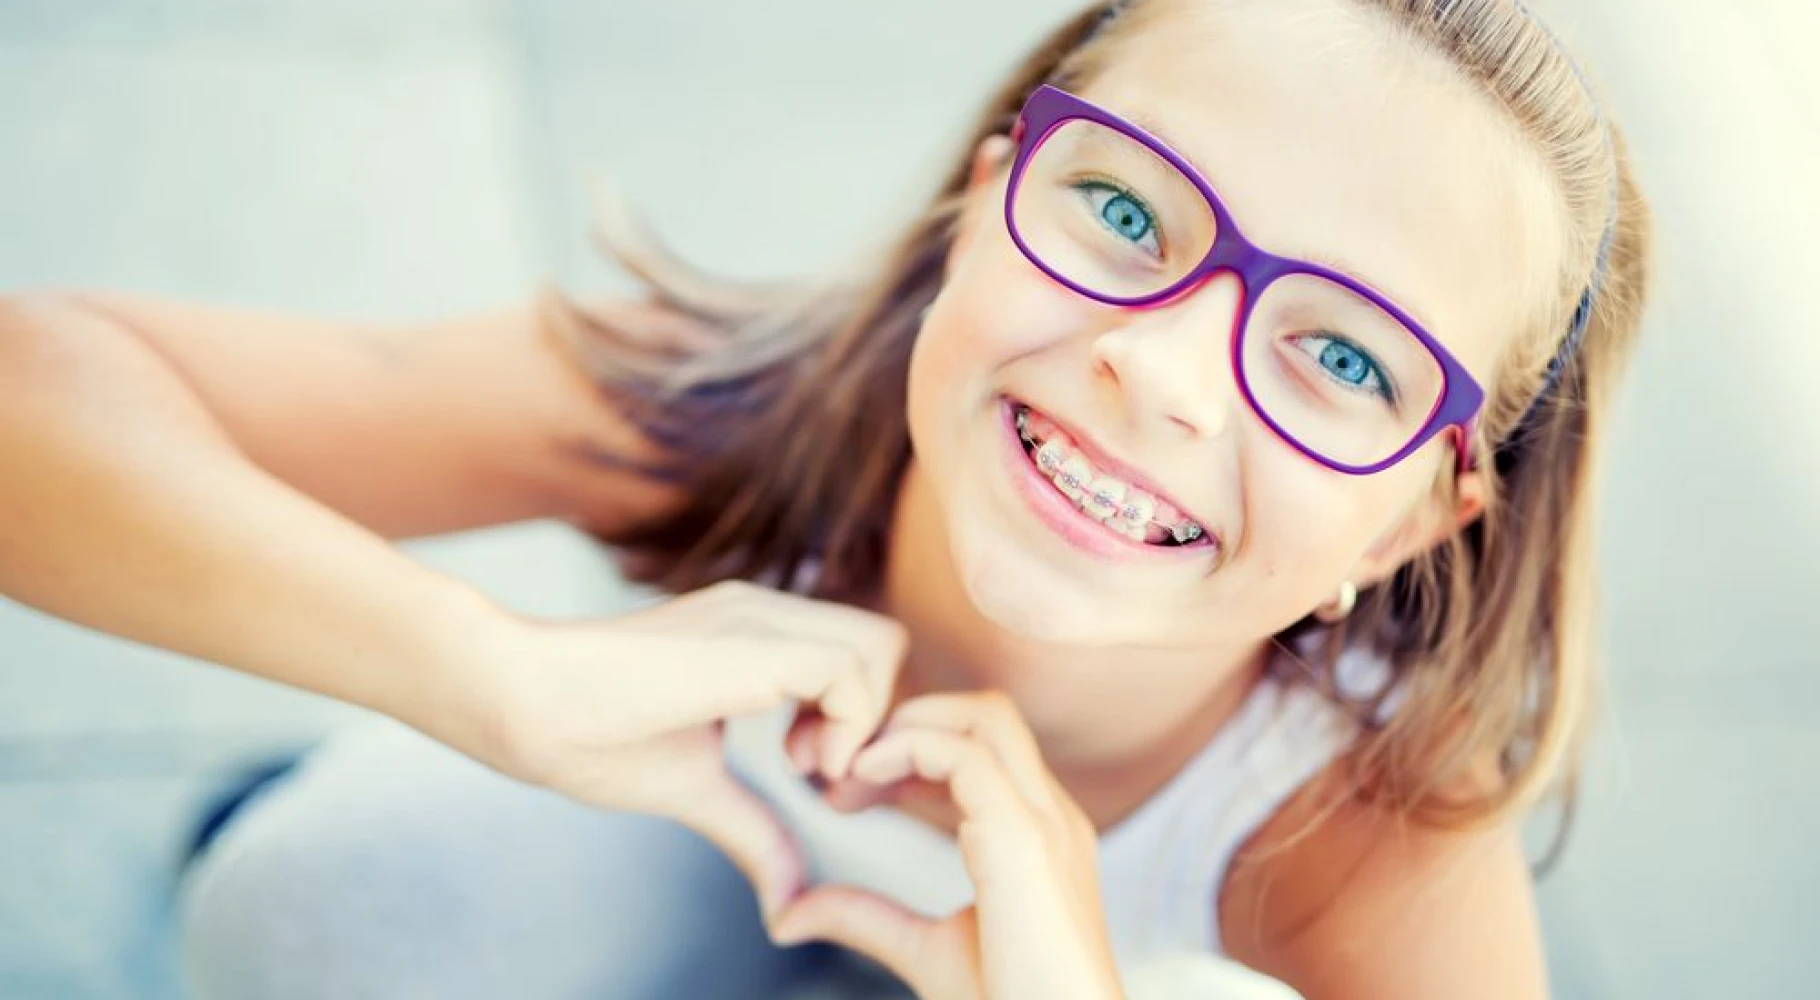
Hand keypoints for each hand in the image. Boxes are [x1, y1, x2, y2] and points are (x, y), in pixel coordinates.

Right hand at [478, 580, 906, 921]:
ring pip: (881, 645)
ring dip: (866, 721)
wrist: (522, 701)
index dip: (862, 721)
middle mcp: (767, 614)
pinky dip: (848, 725)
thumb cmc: (588, 734)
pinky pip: (851, 668)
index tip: (817, 780)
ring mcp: (761, 618)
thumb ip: (754, 829)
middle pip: (886, 644)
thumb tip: (788, 900)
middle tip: (825, 781)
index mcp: (756, 636)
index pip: (859, 656)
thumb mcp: (698, 789)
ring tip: (807, 772)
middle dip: (881, 719)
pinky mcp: (754, 641)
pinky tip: (796, 765)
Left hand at [771, 692, 1126, 999]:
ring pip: (984, 715)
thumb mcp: (925, 951)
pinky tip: (861, 781)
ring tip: (845, 770)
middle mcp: (1049, 816)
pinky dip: (906, 751)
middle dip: (906, 719)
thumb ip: (866, 919)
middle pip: (986, 713)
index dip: (909, 748)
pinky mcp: (1025, 841)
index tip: (846, 786)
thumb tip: (792, 914)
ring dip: (905, 726)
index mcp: (1037, 834)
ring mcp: (1044, 822)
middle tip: (835, 766)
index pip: (980, 747)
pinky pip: (964, 756)